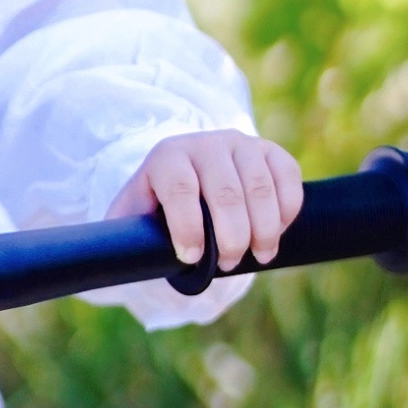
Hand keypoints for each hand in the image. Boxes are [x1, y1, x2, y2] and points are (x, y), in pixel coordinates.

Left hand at [109, 132, 302, 273]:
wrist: (189, 176)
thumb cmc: (159, 207)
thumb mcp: (134, 218)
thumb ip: (125, 238)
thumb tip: (119, 264)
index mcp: (167, 157)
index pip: (180, 187)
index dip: (188, 226)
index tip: (192, 257)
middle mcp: (205, 144)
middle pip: (225, 191)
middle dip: (231, 237)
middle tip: (229, 264)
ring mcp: (241, 144)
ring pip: (260, 186)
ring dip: (265, 229)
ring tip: (259, 255)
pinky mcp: (270, 151)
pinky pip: (288, 176)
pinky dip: (287, 209)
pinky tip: (277, 232)